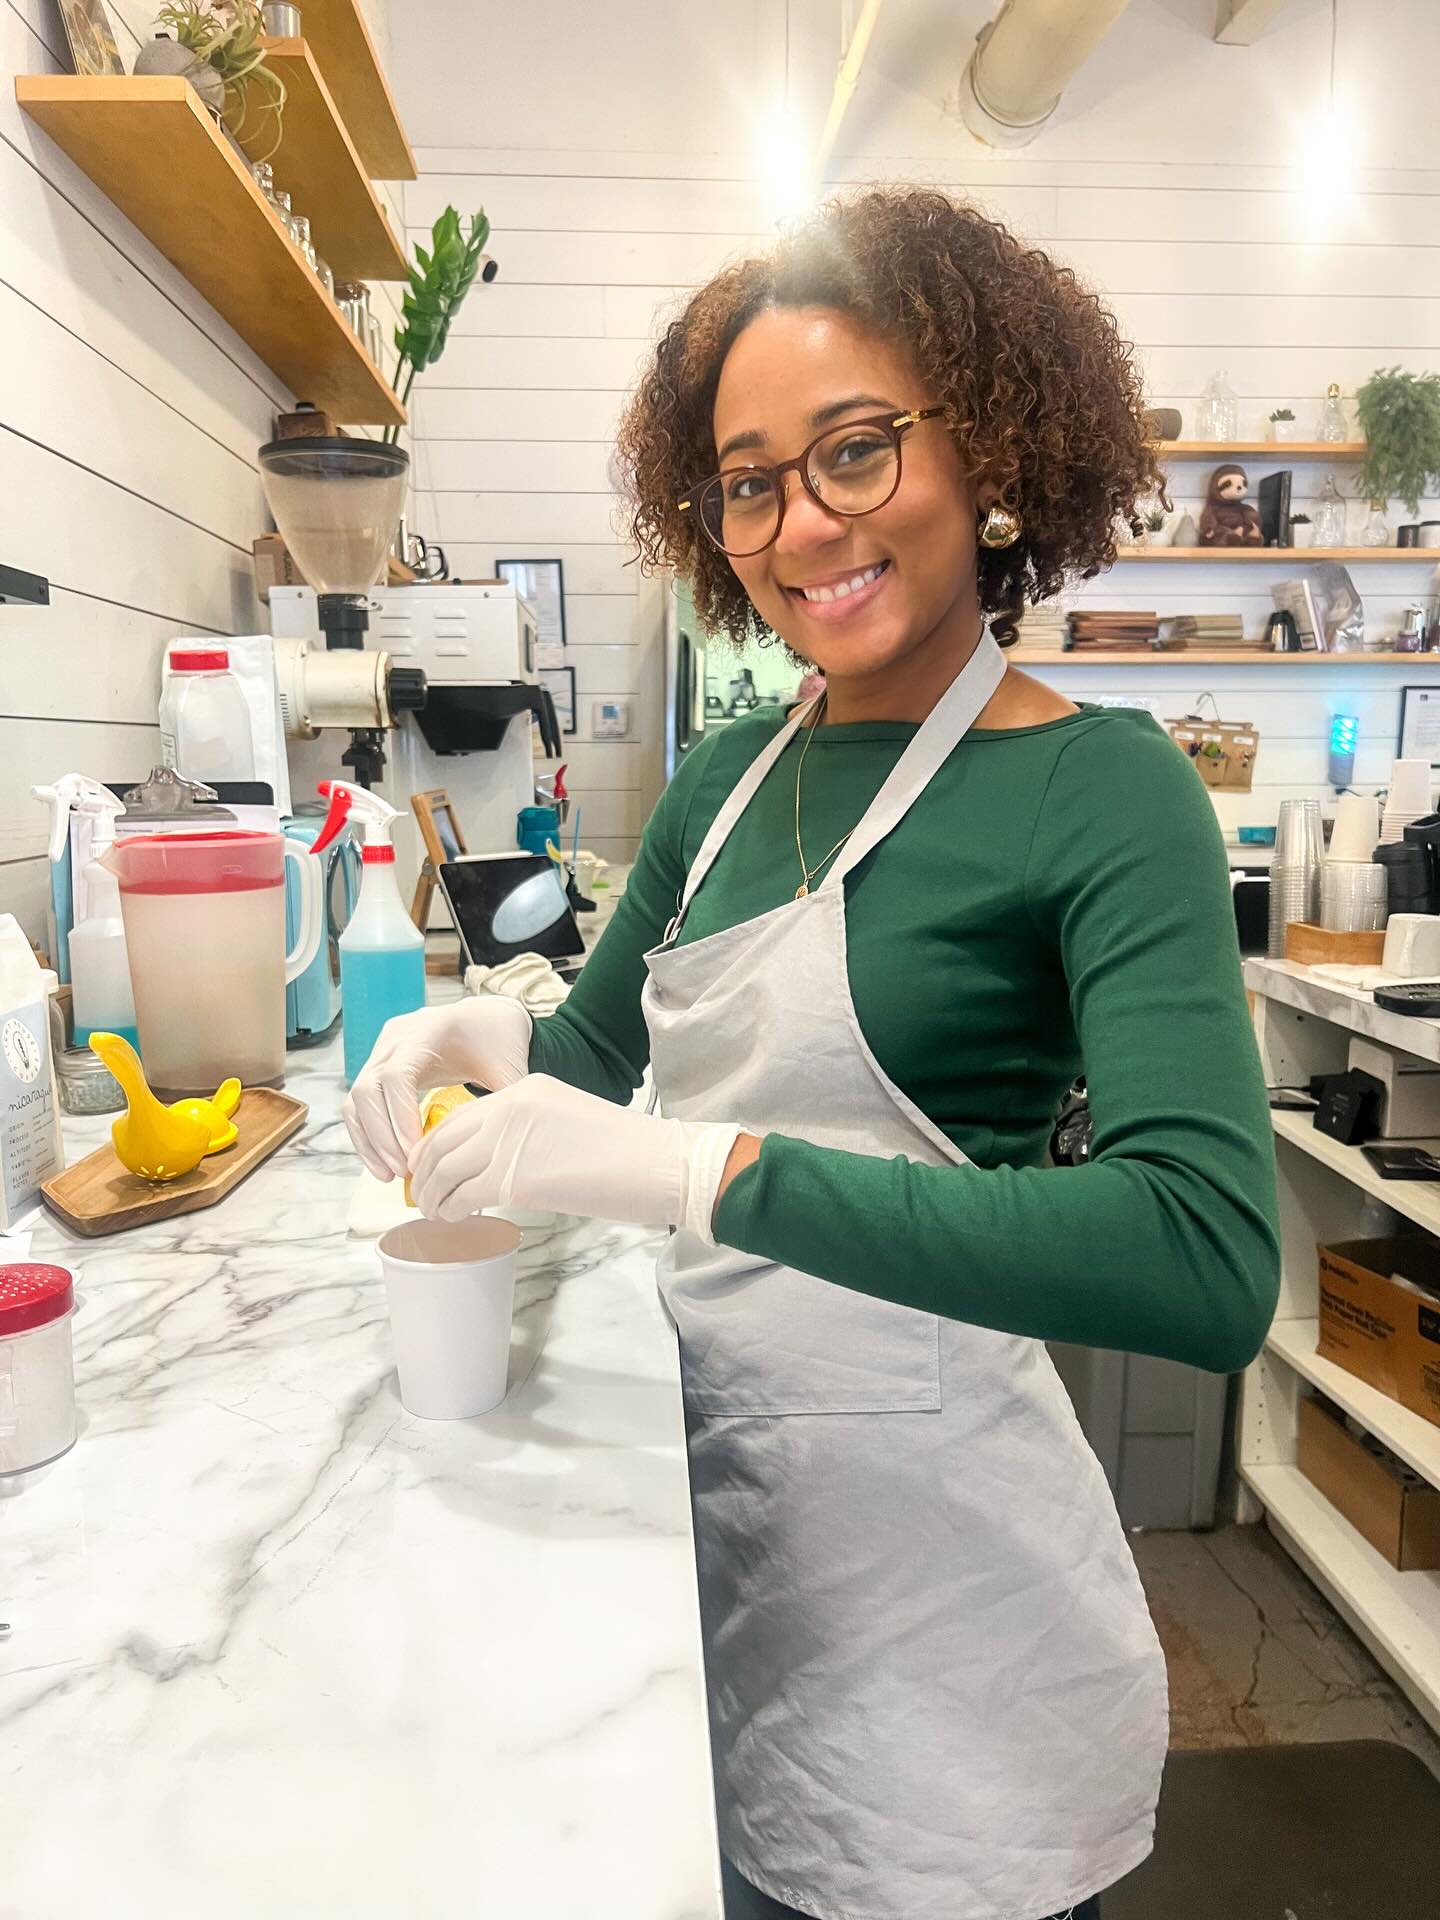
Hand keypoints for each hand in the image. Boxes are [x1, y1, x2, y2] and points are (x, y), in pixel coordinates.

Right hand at [344, 998, 532, 1181]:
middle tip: (404, 1171)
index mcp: (428, 1030)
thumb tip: (498, 1148)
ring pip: (356, 1099)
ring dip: (370, 1141)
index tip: (416, 1154)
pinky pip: (359, 1104)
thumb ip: (504, 1103)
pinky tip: (384, 1164)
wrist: (486, 1019)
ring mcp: (382, 1050)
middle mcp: (396, 1037)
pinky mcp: (377, 1066)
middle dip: (382, 1136)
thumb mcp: (509, 1067)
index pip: (396, 1075)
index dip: (400, 1118)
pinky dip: (367, 1136)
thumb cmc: (498, 1042)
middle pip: (367, 1089)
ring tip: (391, 1176)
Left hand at [407, 1074, 741, 1237]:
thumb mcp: (569, 1121)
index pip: (461, 1115)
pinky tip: (453, 1220)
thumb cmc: (629, 1152)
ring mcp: (509, 1140)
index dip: (436, 1145)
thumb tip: (502, 1164)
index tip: (431, 1169)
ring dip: (432, 1195)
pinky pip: (462, 1196)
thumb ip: (531, 1132)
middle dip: (425, 1171)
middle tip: (423, 1196)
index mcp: (525, 1088)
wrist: (660, 1164)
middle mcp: (510, 1106)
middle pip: (442, 1139)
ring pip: (444, 1168)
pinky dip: (449, 1210)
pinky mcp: (515, 1178)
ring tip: (435, 1214)